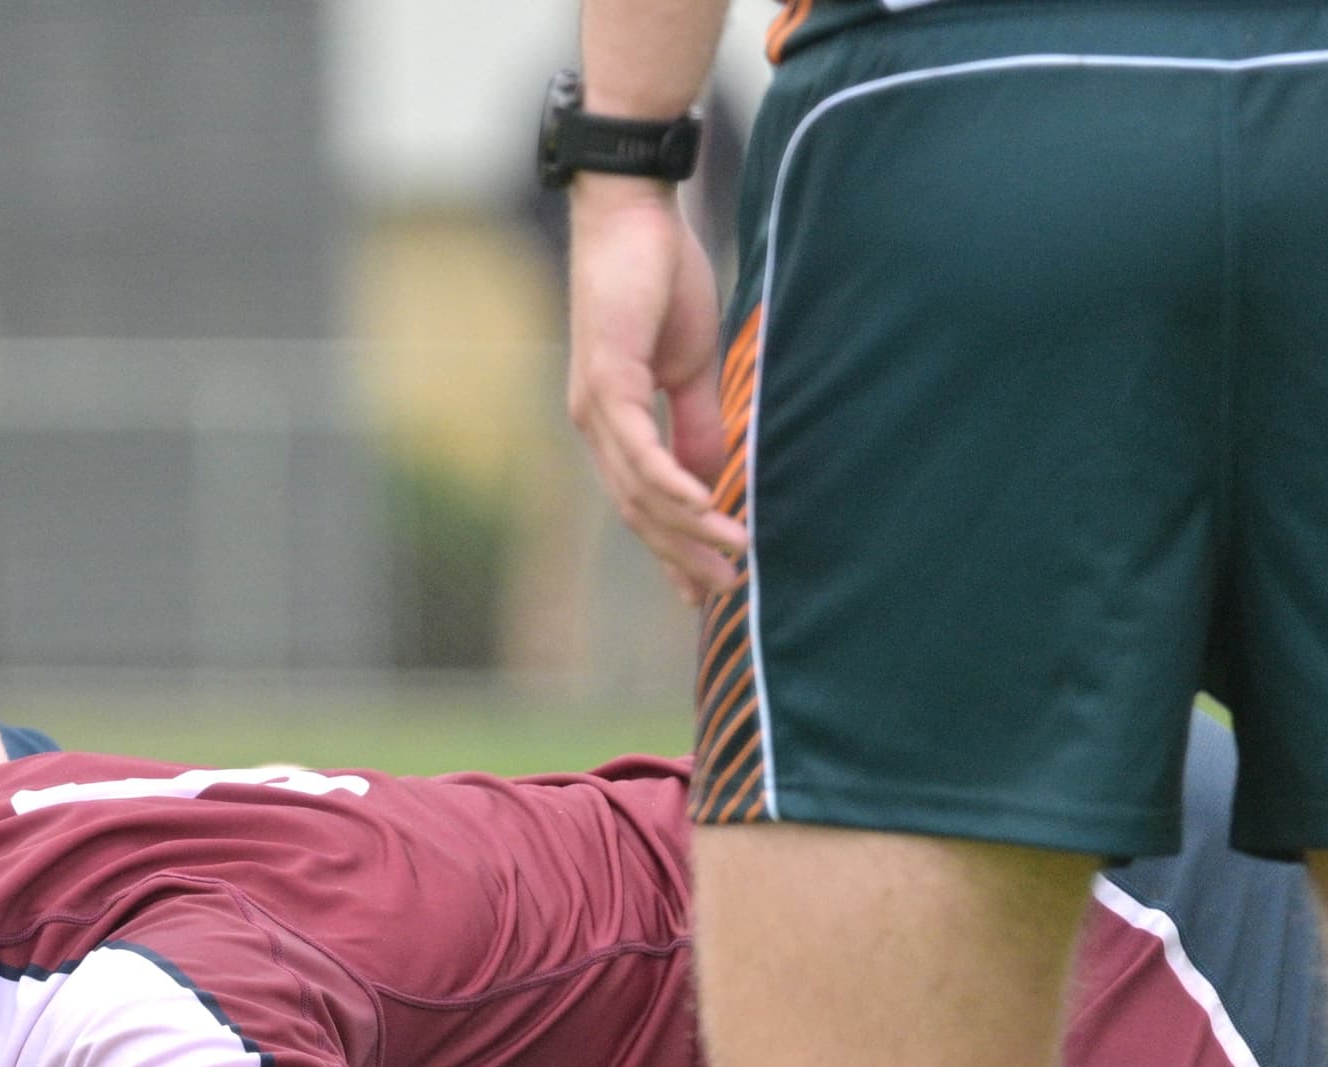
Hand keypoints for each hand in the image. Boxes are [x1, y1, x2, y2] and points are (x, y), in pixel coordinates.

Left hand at [564, 176, 743, 600]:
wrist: (633, 216)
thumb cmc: (660, 280)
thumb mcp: (689, 366)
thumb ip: (698, 423)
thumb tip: (713, 478)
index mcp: (614, 424)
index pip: (642, 502)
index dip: (673, 546)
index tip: (703, 586)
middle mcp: (596, 425)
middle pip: (638, 512)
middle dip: (683, 555)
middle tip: (726, 589)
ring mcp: (596, 407)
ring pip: (640, 490)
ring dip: (688, 528)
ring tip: (731, 555)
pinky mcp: (607, 380)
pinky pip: (639, 448)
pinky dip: (670, 482)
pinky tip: (702, 507)